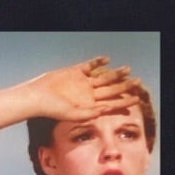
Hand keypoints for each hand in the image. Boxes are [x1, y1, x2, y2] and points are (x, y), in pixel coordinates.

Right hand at [20, 55, 142, 122]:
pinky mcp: (74, 72)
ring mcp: (82, 83)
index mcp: (90, 106)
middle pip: (111, 90)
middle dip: (124, 86)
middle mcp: (88, 94)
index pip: (111, 104)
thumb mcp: (73, 114)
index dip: (124, 101)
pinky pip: (89, 66)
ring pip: (103, 77)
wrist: (37, 97)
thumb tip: (105, 110)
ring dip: (115, 74)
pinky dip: (97, 62)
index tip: (137, 99)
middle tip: (137, 81)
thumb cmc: (53, 110)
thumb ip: (90, 113)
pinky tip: (107, 59)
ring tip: (127, 69)